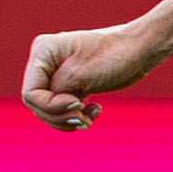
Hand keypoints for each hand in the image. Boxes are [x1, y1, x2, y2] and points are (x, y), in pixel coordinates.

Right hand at [23, 24, 163, 129]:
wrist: (141, 50)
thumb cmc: (114, 56)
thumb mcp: (80, 75)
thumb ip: (55, 92)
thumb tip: (43, 107)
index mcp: (43, 52)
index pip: (31, 93)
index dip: (50, 106)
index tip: (77, 103)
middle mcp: (45, 63)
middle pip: (38, 105)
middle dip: (59, 116)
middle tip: (83, 117)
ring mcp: (57, 75)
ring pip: (49, 111)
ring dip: (68, 121)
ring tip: (88, 119)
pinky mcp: (71, 86)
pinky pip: (64, 110)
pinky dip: (76, 117)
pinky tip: (95, 111)